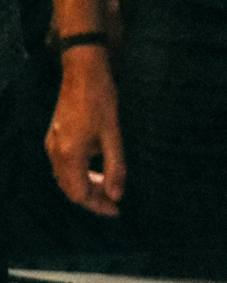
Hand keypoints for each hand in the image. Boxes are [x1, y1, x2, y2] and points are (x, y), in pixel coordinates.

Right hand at [46, 47, 124, 216]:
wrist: (83, 72)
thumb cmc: (100, 100)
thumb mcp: (114, 135)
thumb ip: (115, 167)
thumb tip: (116, 195)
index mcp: (69, 154)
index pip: (80, 193)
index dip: (98, 205)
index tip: (117, 210)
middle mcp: (55, 152)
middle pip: (70, 188)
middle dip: (93, 198)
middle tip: (116, 201)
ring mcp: (53, 144)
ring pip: (66, 177)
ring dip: (87, 185)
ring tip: (109, 185)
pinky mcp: (56, 136)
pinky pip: (65, 165)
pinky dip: (81, 173)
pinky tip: (98, 168)